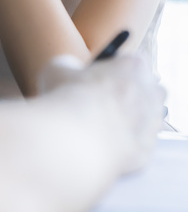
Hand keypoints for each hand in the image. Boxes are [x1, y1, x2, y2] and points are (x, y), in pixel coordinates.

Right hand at [38, 54, 165, 173]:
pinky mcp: (147, 150)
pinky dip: (122, 144)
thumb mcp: (58, 68)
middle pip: (147, 89)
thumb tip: (71, 71)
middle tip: (100, 101)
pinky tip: (100, 143)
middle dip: (130, 94)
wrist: (77, 139)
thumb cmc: (68, 99)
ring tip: (98, 125)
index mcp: (134, 66)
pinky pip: (137, 144)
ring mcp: (153, 123)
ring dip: (129, 120)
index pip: (133, 61)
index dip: (114, 69)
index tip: (99, 76)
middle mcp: (152, 93)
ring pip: (146, 119)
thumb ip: (71, 65)